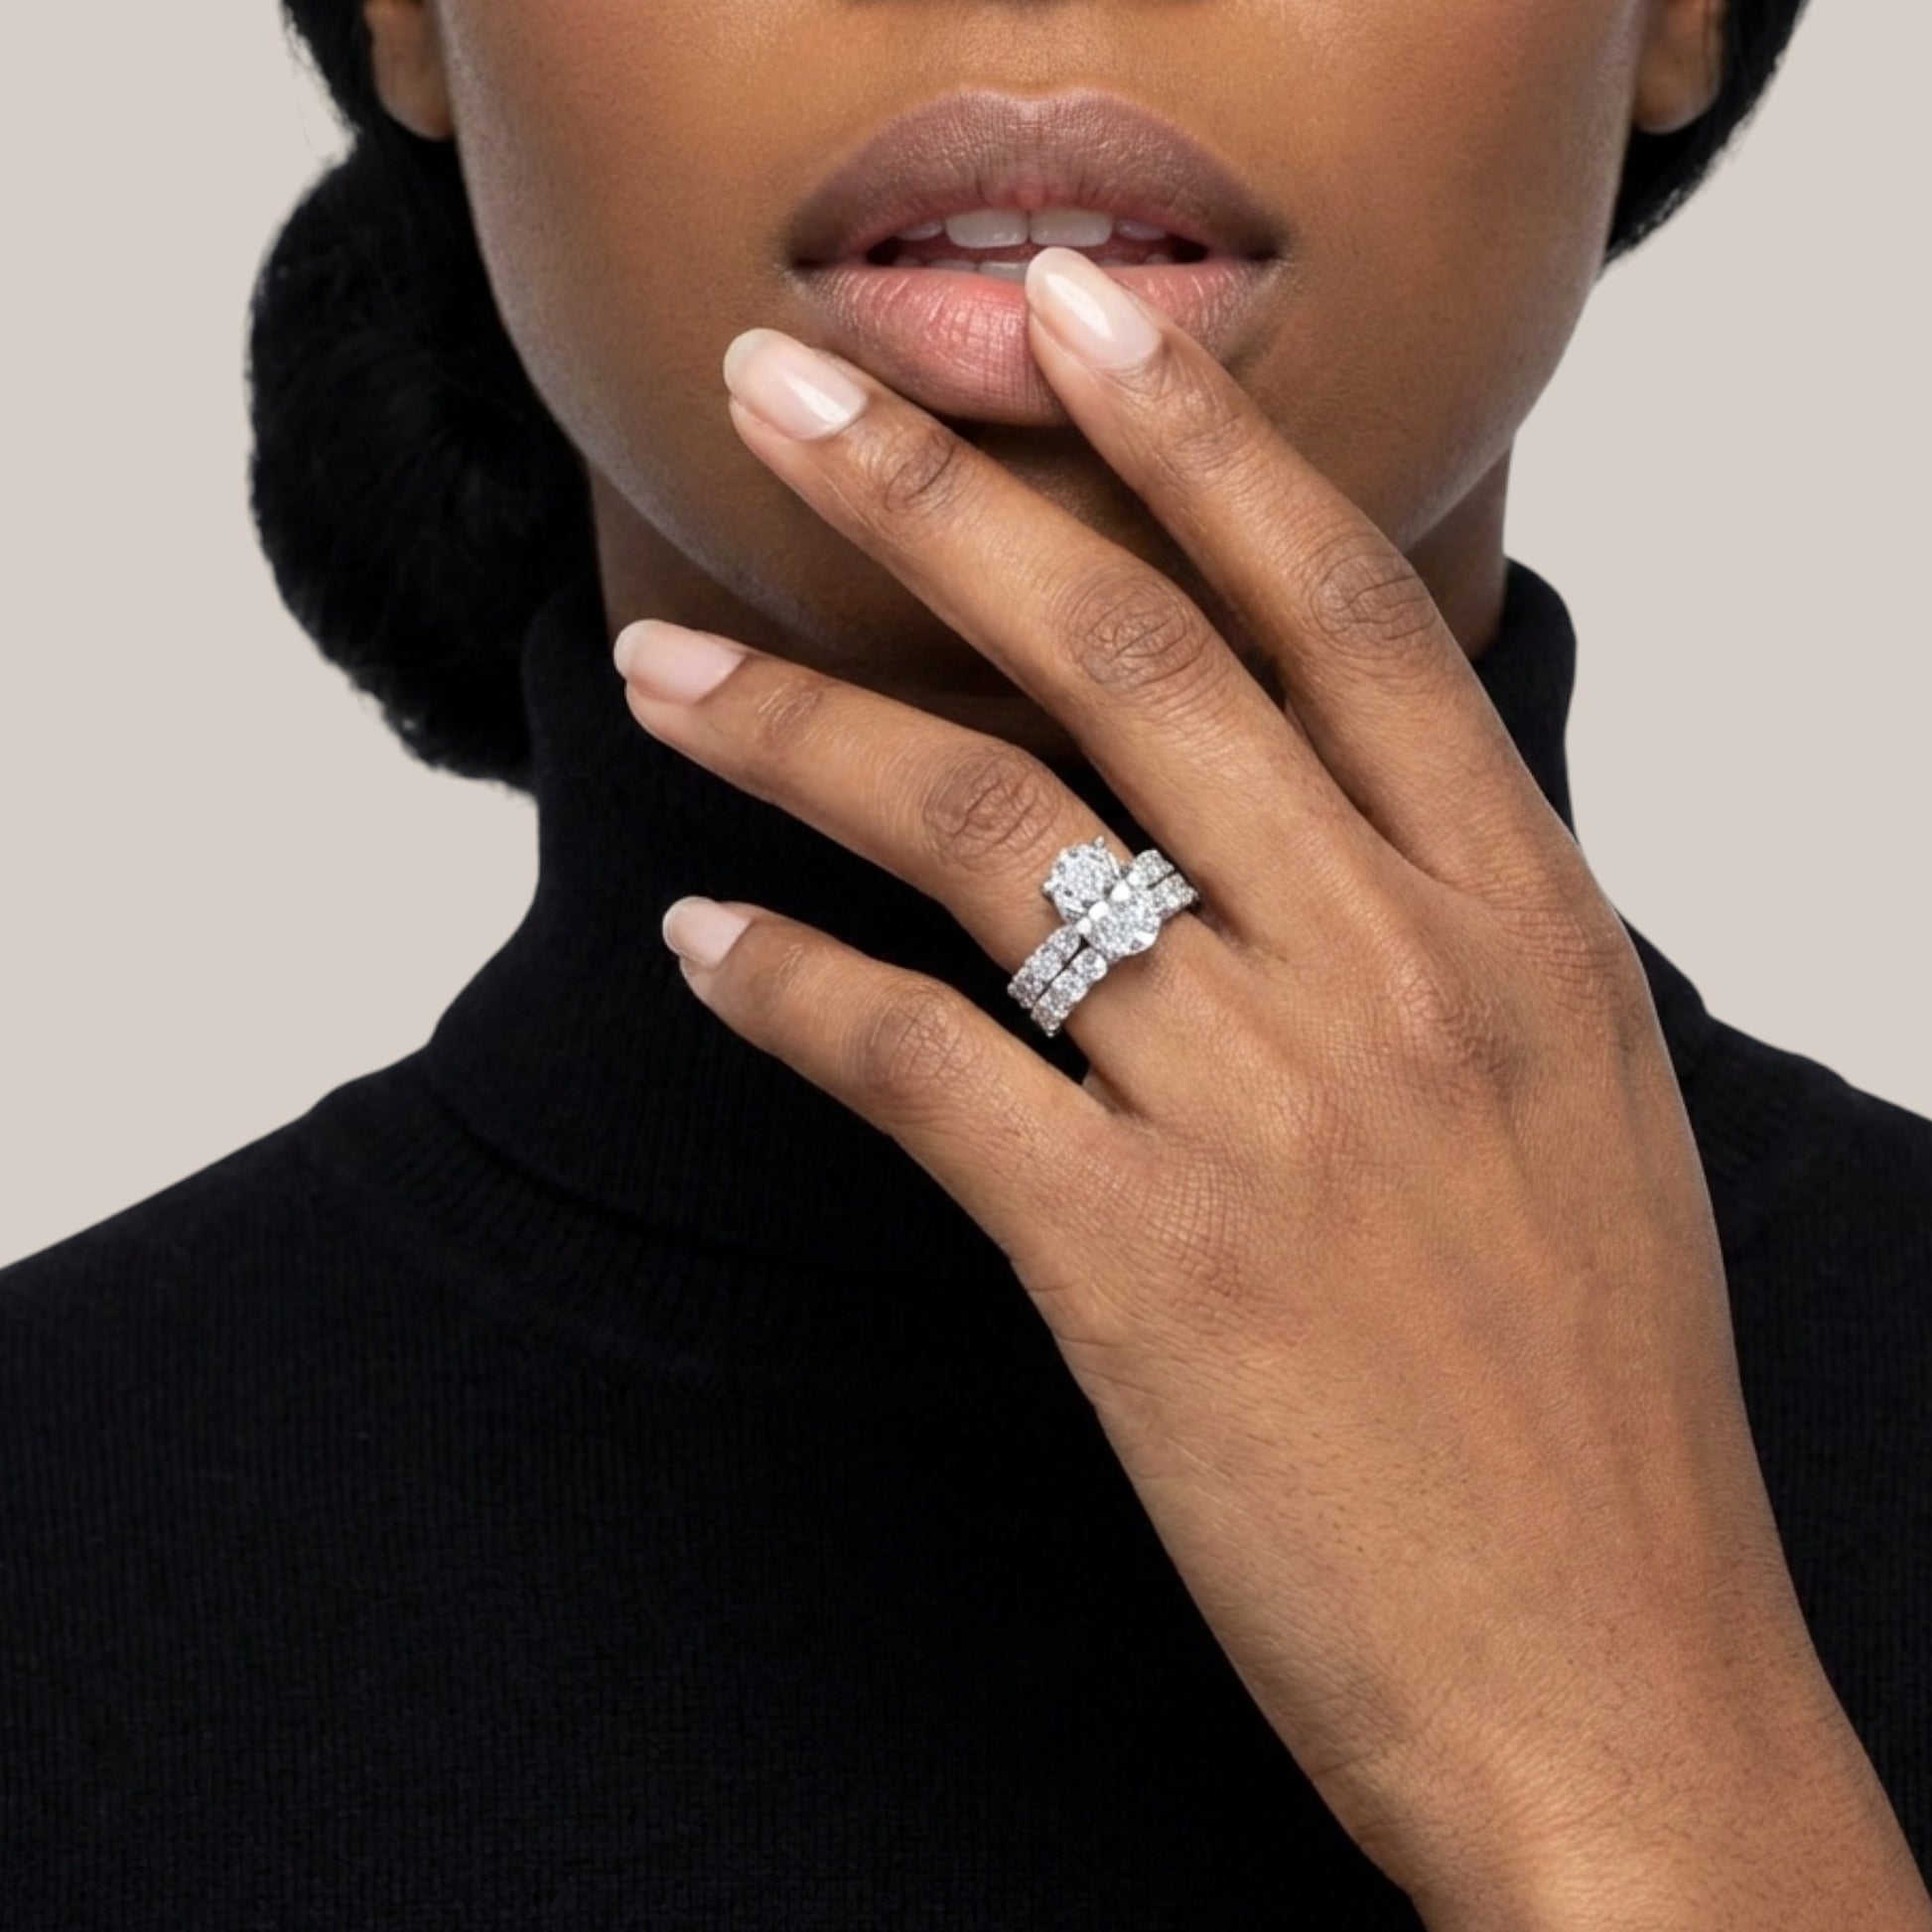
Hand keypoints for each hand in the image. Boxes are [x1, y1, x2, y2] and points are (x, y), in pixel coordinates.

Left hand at [612, 248, 1927, 1926]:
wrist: (1615, 1680)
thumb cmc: (1593, 1400)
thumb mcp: (1573, 1101)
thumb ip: (1447, 928)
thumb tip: (1312, 803)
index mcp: (1519, 919)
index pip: (1338, 605)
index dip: (1194, 437)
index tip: (1073, 317)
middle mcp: (1392, 972)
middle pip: (1128, 660)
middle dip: (933, 497)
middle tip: (783, 392)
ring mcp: (1266, 1109)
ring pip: (990, 835)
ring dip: (798, 730)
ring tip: (665, 665)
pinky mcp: (1139, 1264)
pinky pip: (922, 1064)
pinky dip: (793, 992)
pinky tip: (710, 940)